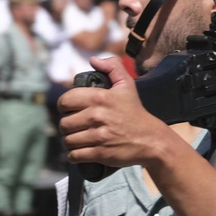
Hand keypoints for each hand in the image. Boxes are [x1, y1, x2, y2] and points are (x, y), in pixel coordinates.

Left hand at [57, 56, 174, 169]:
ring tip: (78, 138)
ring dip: (70, 141)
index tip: (70, 110)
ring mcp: (98, 136)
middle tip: (76, 127)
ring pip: (67, 140)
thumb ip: (112, 67)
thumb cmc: (136, 113)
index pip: (65, 101)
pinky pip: (74, 155)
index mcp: (99, 98)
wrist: (152, 140)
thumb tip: (93, 60)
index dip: (64, 106)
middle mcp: (96, 116)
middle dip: (68, 126)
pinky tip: (80, 151)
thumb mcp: (127, 85)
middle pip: (64, 123)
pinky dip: (74, 155)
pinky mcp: (100, 153)